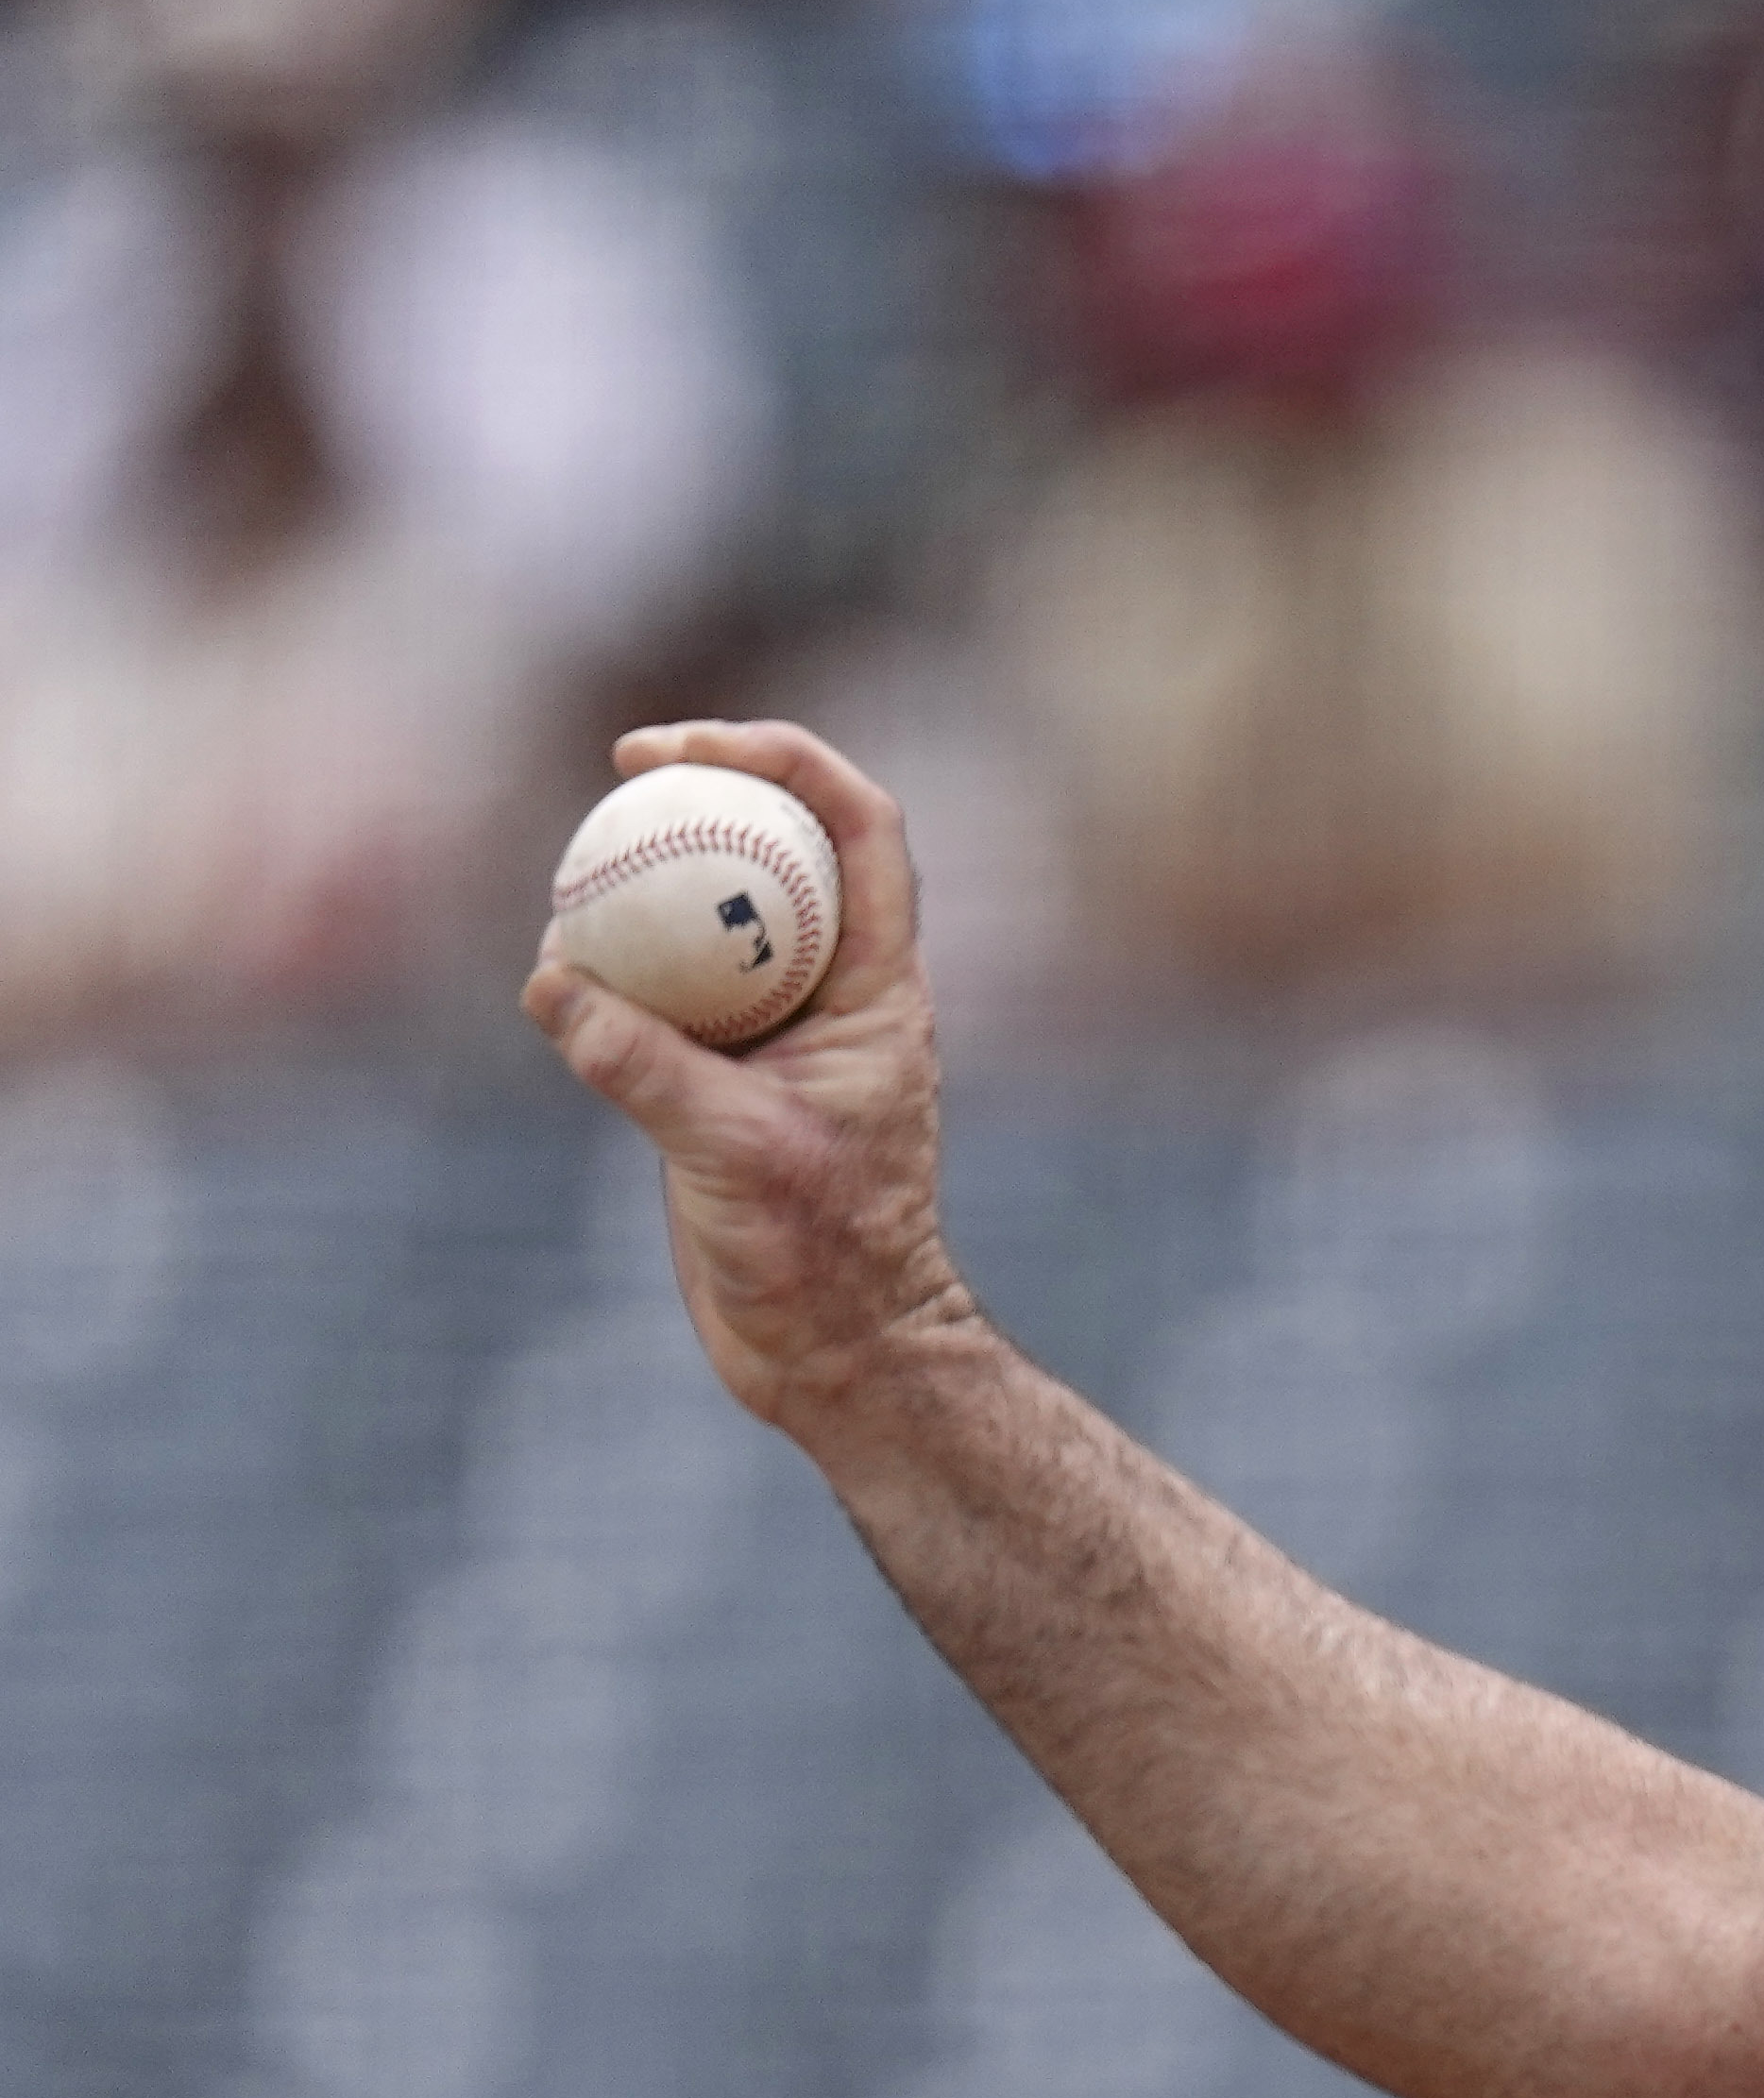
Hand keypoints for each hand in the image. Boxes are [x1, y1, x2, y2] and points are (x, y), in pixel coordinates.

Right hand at [518, 723, 982, 1433]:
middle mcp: (835, 996)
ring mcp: (778, 1034)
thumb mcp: (733, 1153)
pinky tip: (552, 967)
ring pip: (719, 919)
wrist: (837, 1352)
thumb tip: (551, 980)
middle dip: (714, 789)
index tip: (694, 745)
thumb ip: (644, 1066)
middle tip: (623, 767)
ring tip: (574, 863)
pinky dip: (611, 965)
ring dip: (654, 878)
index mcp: (878, 991)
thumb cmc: (823, 1258)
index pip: (860, 831)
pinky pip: (664, 992)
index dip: (790, 759)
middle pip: (785, 850)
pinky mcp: (721, 1079)